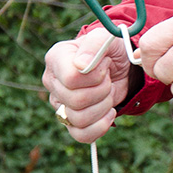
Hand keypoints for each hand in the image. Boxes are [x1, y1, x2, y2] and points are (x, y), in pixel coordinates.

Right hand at [42, 26, 132, 142]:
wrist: (120, 64)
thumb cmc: (110, 48)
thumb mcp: (107, 38)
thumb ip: (94, 45)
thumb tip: (81, 65)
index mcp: (56, 58)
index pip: (71, 79)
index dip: (95, 76)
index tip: (104, 65)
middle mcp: (52, 81)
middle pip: (76, 100)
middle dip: (102, 91)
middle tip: (107, 79)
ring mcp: (58, 103)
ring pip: (78, 119)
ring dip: (103, 107)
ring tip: (107, 93)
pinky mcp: (70, 120)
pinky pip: (81, 135)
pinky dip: (100, 127)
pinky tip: (109, 112)